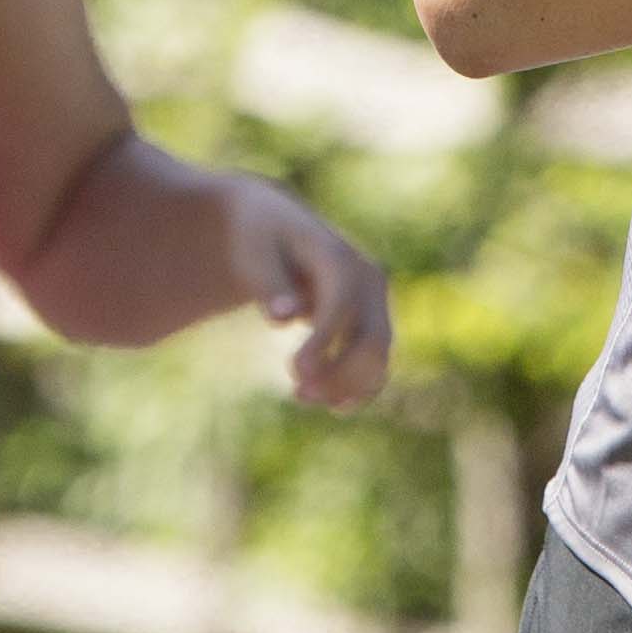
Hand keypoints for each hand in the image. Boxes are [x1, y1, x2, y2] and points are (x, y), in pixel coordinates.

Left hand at [224, 177, 393, 407]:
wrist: (274, 226)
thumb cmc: (258, 238)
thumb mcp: (252, 253)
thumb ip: (268, 284)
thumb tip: (283, 319)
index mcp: (339, 255)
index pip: (342, 304)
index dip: (323, 342)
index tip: (294, 373)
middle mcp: (367, 277)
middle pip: (371, 337)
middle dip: (340, 373)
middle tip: (297, 394)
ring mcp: (374, 300)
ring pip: (378, 355)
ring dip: (348, 385)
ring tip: (302, 398)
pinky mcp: (370, 320)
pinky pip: (376, 361)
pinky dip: (360, 386)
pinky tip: (334, 406)